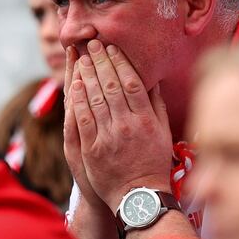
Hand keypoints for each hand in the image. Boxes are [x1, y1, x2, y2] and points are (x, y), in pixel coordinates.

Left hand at [68, 40, 172, 211]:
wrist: (139, 195)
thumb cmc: (154, 162)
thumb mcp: (164, 132)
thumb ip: (157, 105)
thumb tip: (153, 80)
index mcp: (146, 119)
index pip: (132, 83)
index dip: (121, 63)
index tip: (113, 48)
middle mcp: (127, 125)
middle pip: (111, 86)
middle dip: (101, 61)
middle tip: (94, 43)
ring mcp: (108, 136)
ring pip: (95, 98)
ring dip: (87, 74)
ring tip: (82, 56)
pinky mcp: (91, 148)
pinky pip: (82, 118)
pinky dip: (78, 98)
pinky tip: (75, 83)